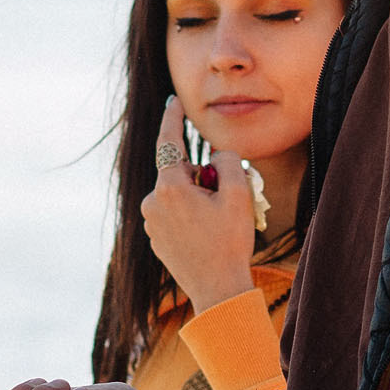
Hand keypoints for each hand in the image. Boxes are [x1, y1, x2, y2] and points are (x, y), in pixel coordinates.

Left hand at [141, 98, 257, 314]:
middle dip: (203, 178)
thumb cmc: (230, 242)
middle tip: (227, 200)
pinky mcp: (155, 237)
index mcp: (169, 187)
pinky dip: (191, 215)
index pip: (169, 142)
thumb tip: (213, 154)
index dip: (173, 118)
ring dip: (199, 198)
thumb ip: (225, 161)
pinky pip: (175, 214)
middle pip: (181, 173)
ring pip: (179, 194)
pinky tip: (206, 237)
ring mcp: (151, 222)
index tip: (173, 101)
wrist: (217, 289)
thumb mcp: (238, 194)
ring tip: (218, 224)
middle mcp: (152, 202)